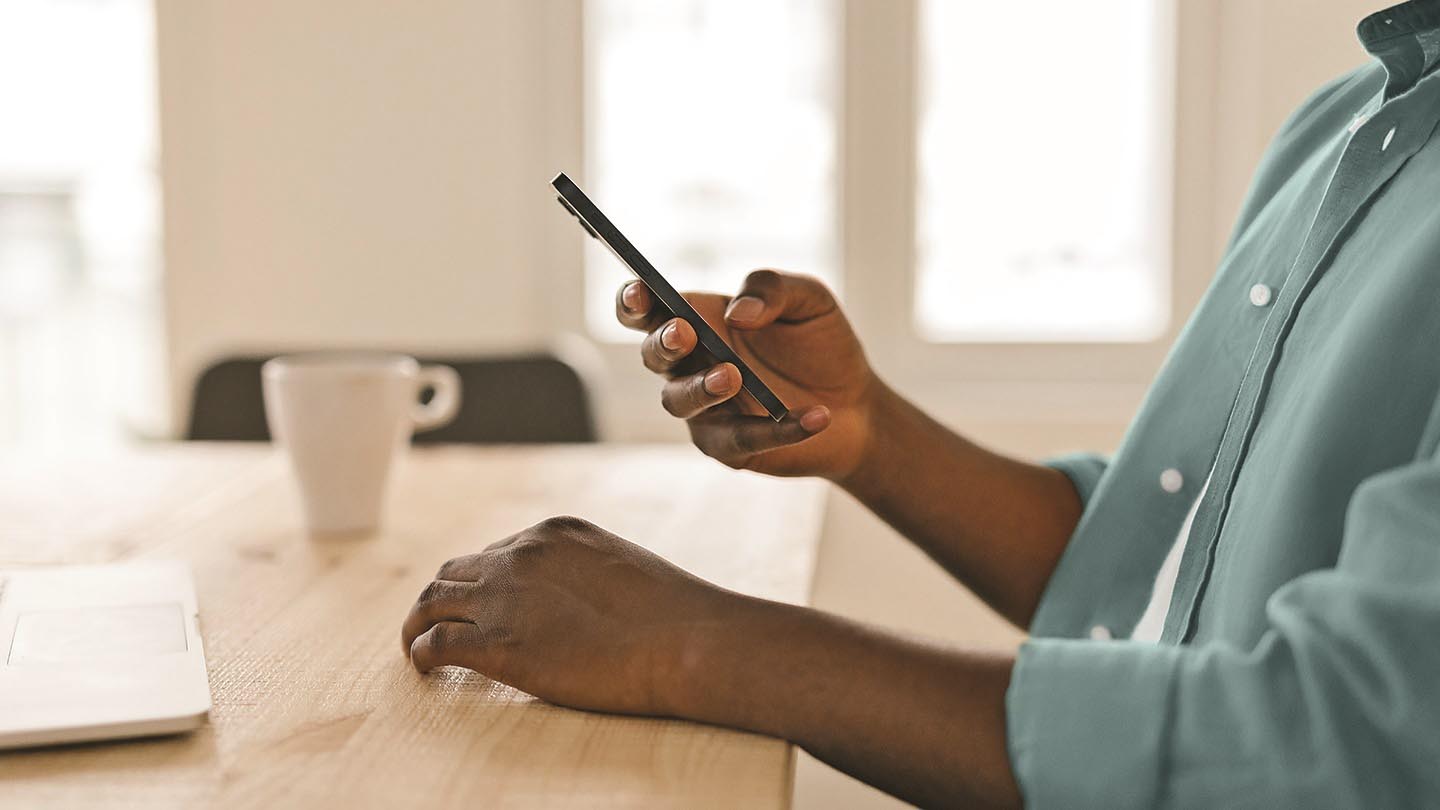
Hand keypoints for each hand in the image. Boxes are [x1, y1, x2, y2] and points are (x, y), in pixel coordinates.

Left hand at [401, 515, 736, 715]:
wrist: (685, 640)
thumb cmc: (674, 615)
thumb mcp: (624, 568)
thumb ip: (587, 574)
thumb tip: (580, 601)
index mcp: (552, 533)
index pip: (498, 552)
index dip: (485, 581)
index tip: (486, 605)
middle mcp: (519, 556)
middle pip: (455, 571)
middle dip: (444, 597)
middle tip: (437, 621)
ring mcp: (503, 598)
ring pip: (431, 602)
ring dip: (418, 621)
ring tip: (413, 643)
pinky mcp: (495, 645)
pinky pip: (434, 644)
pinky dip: (420, 654)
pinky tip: (424, 669)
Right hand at [616, 269, 877, 479]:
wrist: (856, 403)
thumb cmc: (820, 345)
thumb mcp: (809, 300)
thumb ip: (772, 289)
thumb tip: (737, 313)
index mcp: (699, 320)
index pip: (647, 309)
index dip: (633, 301)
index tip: (640, 293)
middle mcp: (691, 365)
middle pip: (654, 354)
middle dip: (663, 342)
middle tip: (686, 333)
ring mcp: (705, 409)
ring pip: (678, 400)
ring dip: (700, 387)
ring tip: (734, 376)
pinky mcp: (730, 447)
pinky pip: (740, 438)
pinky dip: (778, 428)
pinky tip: (816, 416)